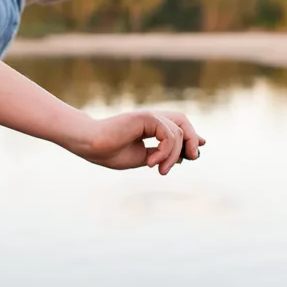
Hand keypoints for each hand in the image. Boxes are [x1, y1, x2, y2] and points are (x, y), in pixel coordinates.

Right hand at [70, 111, 205, 174]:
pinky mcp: (146, 117)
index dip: (191, 136)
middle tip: (191, 158)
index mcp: (151, 126)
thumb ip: (162, 154)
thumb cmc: (110, 152)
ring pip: (177, 133)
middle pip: (183, 122)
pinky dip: (165, 151)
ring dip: (173, 155)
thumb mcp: (143, 157)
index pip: (178, 126)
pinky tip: (150, 162)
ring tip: (160, 170)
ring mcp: (149, 116)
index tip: (195, 153)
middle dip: (191, 140)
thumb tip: (185, 156)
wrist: (91, 145)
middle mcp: (152, 118)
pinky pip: (168, 134)